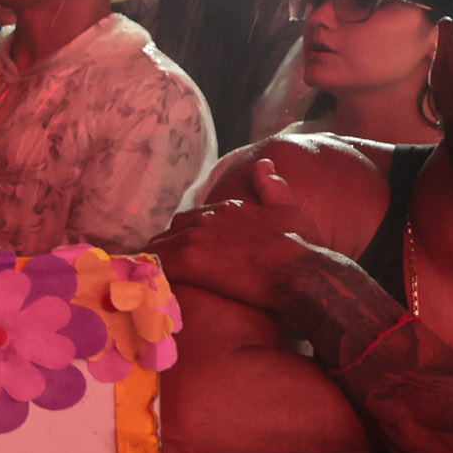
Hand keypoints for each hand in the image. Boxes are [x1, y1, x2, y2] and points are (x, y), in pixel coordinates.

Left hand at [149, 158, 328, 314]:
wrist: (303, 271)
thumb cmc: (302, 247)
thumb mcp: (290, 209)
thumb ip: (273, 187)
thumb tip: (264, 163)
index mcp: (227, 208)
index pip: (191, 220)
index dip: (186, 238)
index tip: (186, 255)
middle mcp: (207, 218)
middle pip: (172, 232)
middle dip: (167, 250)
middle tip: (166, 272)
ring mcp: (196, 237)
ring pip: (159, 248)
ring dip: (156, 263)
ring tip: (153, 282)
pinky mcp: (190, 259)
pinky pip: (156, 264)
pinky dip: (151, 274)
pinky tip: (150, 288)